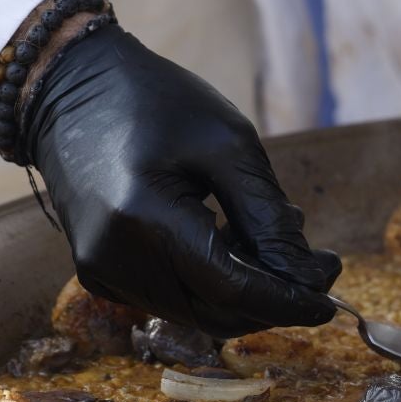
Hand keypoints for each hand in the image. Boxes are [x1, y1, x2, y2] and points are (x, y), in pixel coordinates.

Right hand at [24, 25, 339, 338]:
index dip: (287, 302)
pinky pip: (170, 298)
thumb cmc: (156, 102)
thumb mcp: (227, 143)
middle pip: (215, 313)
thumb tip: (306, 276)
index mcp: (143, 218)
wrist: (70, 88)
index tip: (331, 300)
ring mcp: (100, 271)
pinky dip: (210, 284)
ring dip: (244, 292)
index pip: (231, 289)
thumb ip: (268, 216)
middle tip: (319, 265)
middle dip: (275, 301)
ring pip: (195, 313)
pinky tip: (227, 239)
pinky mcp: (98, 272)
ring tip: (269, 237)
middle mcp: (113, 258)